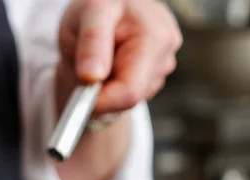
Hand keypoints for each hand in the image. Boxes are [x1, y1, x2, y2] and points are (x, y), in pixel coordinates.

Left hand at [57, 0, 181, 115]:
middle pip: (133, 96)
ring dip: (113, 87)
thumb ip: (91, 45)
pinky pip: (138, 92)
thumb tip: (91, 77)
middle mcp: (164, 43)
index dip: (102, 101)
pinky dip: (121, 84)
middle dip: (107, 92)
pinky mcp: (163, 67)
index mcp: (149, 31)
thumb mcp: (86, 16)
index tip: (83, 96)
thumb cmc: (96, 8)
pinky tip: (117, 61)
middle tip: (91, 73)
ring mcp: (166, 57)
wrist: (108, 7)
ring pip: (135, 96)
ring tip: (106, 58)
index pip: (129, 89)